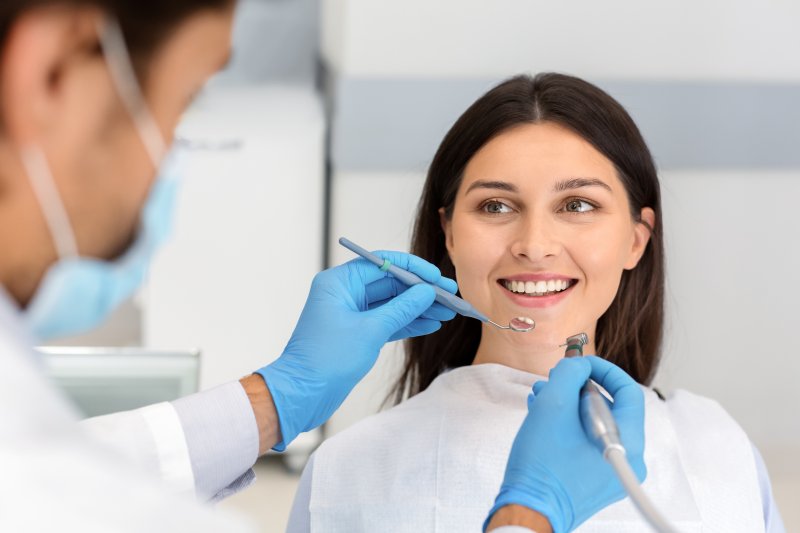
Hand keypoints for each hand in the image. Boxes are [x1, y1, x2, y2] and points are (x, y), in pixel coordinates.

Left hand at [256, 251, 456, 449]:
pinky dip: (408, 323)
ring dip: (419, 308)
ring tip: (448, 312)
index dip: (414, 269)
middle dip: (421, 291)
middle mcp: (344, 293)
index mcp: (339, 282)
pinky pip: (387, 322)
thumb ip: (401, 309)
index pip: (382, 263)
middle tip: (451, 297)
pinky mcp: (357, 334)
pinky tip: (431, 324)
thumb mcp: (370, 331)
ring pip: (392, 304)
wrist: (302, 395)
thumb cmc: (325, 360)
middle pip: (390, 283)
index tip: (437, 278)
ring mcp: (351, 314)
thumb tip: (426, 292)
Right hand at [485, 356, 645, 532]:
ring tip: (541, 398)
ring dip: (570, 406)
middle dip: (578, 388)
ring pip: (597, 424)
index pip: (628, 390)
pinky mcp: (596, 481)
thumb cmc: (542, 463)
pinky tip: (544, 418)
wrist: (529, 509)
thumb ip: (569, 374)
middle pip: (611, 407)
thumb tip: (578, 366)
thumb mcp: (553, 404)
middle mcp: (628, 458)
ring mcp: (612, 472)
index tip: (580, 364)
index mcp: (628, 440)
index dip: (603, 370)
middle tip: (554, 381)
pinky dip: (570, 426)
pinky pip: (589, 442)